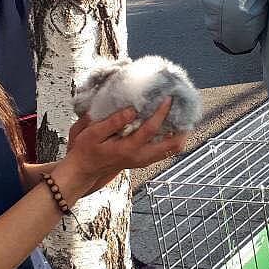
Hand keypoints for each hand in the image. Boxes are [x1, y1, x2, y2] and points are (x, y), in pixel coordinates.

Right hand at [55, 99, 189, 197]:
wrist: (84, 170)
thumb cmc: (86, 150)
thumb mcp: (92, 134)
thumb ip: (112, 122)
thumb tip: (131, 110)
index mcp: (128, 149)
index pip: (151, 130)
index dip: (161, 113)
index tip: (167, 99)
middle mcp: (140, 157)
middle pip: (171, 146)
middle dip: (182, 128)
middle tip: (185, 110)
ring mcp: (143, 160)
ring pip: (171, 151)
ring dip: (179, 134)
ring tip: (180, 116)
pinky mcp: (143, 160)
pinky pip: (164, 151)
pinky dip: (171, 139)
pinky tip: (169, 126)